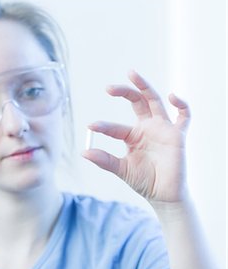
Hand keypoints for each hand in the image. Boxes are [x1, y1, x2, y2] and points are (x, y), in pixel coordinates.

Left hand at [82, 70, 190, 202]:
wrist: (163, 195)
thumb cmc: (143, 181)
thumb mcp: (121, 169)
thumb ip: (104, 160)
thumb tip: (84, 153)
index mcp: (132, 135)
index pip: (115, 127)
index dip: (104, 126)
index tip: (91, 126)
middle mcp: (147, 128)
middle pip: (136, 102)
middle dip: (124, 92)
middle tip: (108, 88)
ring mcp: (162, 129)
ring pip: (154, 101)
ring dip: (144, 86)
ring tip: (132, 74)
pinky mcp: (177, 135)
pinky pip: (184, 116)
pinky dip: (181, 105)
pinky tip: (172, 97)